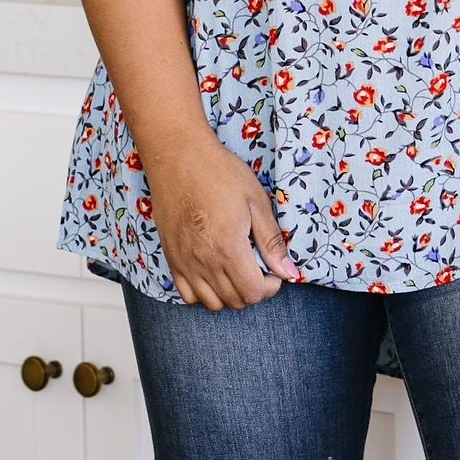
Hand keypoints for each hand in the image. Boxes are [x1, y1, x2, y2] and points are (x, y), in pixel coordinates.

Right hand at [143, 127, 295, 308]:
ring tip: (238, 272)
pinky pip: (187, 294)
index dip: (270, 288)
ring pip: (211, 303)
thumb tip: (289, 273)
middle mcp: (203, 261)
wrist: (178, 156)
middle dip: (254, 291)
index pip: (253, 293)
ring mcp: (184, 261)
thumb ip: (271, 242)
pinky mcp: (171, 256)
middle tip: (260, 270)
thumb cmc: (220, 173)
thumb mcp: (256, 202)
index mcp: (228, 248)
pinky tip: (214, 273)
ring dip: (230, 295)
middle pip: (234, 301)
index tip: (274, 273)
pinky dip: (203, 293)